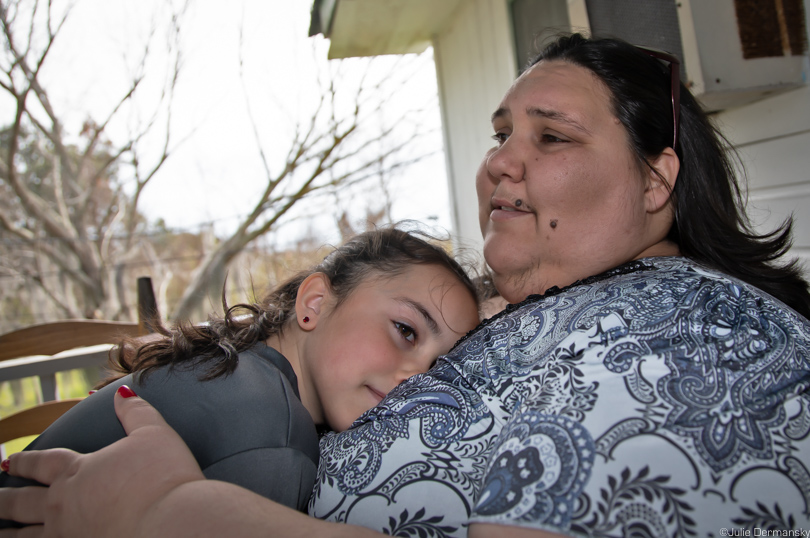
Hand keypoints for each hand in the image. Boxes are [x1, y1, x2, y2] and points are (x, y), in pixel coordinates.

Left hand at [0, 386, 204, 535]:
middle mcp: (63, 504)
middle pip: (21, 502)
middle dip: (3, 500)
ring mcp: (67, 535)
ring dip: (9, 533)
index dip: (25, 461)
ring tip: (0, 531)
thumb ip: (135, 411)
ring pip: (25, 537)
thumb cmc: (164, 477)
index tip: (9, 462)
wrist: (173, 524)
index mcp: (77, 471)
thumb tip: (122, 392)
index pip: (42, 463)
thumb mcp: (154, 433)